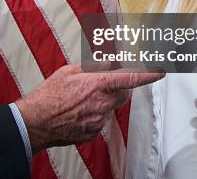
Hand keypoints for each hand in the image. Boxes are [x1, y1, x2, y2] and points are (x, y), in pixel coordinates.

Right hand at [15, 64, 163, 152]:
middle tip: (102, 81)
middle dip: (119, 86)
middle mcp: (102, 104)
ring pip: (111, 107)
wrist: (36, 122)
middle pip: (124, 93)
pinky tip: (78, 111)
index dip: (148, 74)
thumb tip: (110, 62)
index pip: (130, 78)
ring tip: (80, 98)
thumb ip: (93, 66)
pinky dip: (94, 113)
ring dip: (103, 100)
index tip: (160, 71)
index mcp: (97, 85)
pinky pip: (101, 120)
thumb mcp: (69, 71)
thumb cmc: (49, 95)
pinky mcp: (93, 132)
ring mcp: (98, 120)